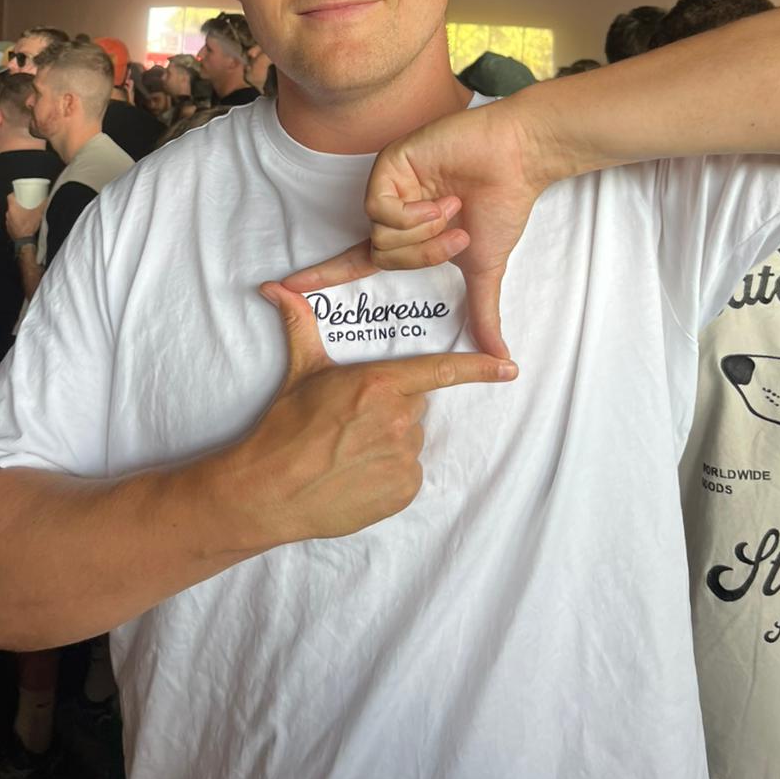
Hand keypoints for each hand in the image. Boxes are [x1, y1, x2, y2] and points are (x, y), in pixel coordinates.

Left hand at [6, 195, 44, 241]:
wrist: (24, 240)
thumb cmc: (29, 226)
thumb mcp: (38, 213)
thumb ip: (42, 205)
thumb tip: (46, 199)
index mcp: (13, 208)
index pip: (10, 197)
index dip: (14, 194)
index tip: (19, 194)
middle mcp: (9, 214)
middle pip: (11, 205)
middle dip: (18, 204)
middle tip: (25, 204)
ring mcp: (8, 222)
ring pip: (12, 214)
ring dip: (17, 213)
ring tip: (25, 213)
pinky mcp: (9, 228)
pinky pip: (12, 222)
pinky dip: (16, 221)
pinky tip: (23, 222)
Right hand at [231, 283, 516, 546]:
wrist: (270, 490)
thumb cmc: (285, 428)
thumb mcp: (300, 371)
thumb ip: (300, 324)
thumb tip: (274, 287)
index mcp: (380, 384)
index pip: (441, 371)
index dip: (479, 368)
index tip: (509, 366)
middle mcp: (399, 420)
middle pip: (415, 405)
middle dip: (391, 408)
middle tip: (353, 421)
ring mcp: (404, 458)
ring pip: (411, 441)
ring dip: (389, 442)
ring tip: (349, 451)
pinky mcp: (402, 491)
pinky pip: (408, 474)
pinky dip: (388, 474)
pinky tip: (356, 474)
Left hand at [282, 96, 552, 359]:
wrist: (515, 162)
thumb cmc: (501, 206)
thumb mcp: (484, 268)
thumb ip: (482, 312)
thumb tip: (501, 357)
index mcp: (406, 234)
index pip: (356, 262)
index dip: (323, 275)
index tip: (283, 287)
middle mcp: (391, 211)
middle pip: (379, 254)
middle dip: (422, 255)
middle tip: (457, 235)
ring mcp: (388, 187)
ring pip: (379, 234)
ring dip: (423, 232)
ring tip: (453, 208)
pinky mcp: (389, 165)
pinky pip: (380, 208)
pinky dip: (414, 214)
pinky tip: (441, 198)